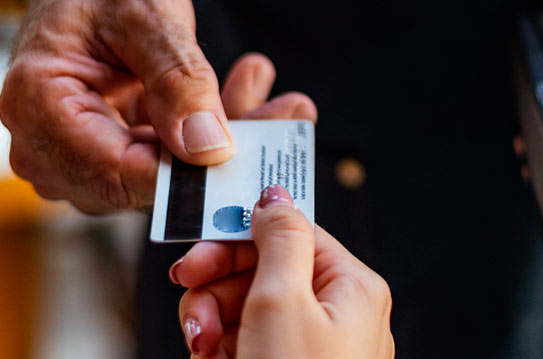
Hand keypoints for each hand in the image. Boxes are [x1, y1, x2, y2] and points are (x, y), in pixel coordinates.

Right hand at [0, 0, 312, 212]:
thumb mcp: (144, 16)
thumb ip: (177, 79)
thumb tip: (207, 148)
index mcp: (37, 108)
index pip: (119, 174)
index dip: (191, 176)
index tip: (257, 155)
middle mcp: (44, 147)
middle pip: (145, 180)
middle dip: (223, 151)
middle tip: (290, 113)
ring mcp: (70, 156)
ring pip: (162, 175)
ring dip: (224, 137)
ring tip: (279, 97)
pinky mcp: (100, 153)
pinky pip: (161, 160)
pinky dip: (205, 129)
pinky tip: (249, 90)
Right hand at [169, 186, 394, 358]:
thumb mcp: (283, 301)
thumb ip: (278, 239)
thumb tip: (276, 195)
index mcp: (351, 286)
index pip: (288, 233)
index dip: (234, 240)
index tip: (192, 256)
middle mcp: (339, 315)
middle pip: (261, 272)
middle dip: (217, 292)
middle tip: (194, 313)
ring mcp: (313, 350)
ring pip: (246, 313)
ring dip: (213, 328)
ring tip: (207, 353)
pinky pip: (246, 349)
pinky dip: (223, 356)